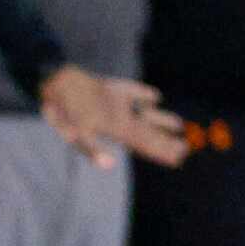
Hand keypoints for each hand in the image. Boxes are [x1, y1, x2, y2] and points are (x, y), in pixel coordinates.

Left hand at [38, 67, 189, 167]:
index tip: (177, 159)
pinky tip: (156, 97)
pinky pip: (134, 91)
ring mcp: (120, 100)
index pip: (144, 143)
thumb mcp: (74, 135)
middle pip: (149, 130)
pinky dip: (145, 94)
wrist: (58, 80)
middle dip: (167, 141)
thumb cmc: (64, 112)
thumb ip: (93, 151)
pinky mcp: (113, 88)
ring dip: (162, 119)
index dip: (160, 152)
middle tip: (186, 148)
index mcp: (116, 127)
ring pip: (147, 112)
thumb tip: (109, 165)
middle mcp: (123, 114)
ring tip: (180, 125)